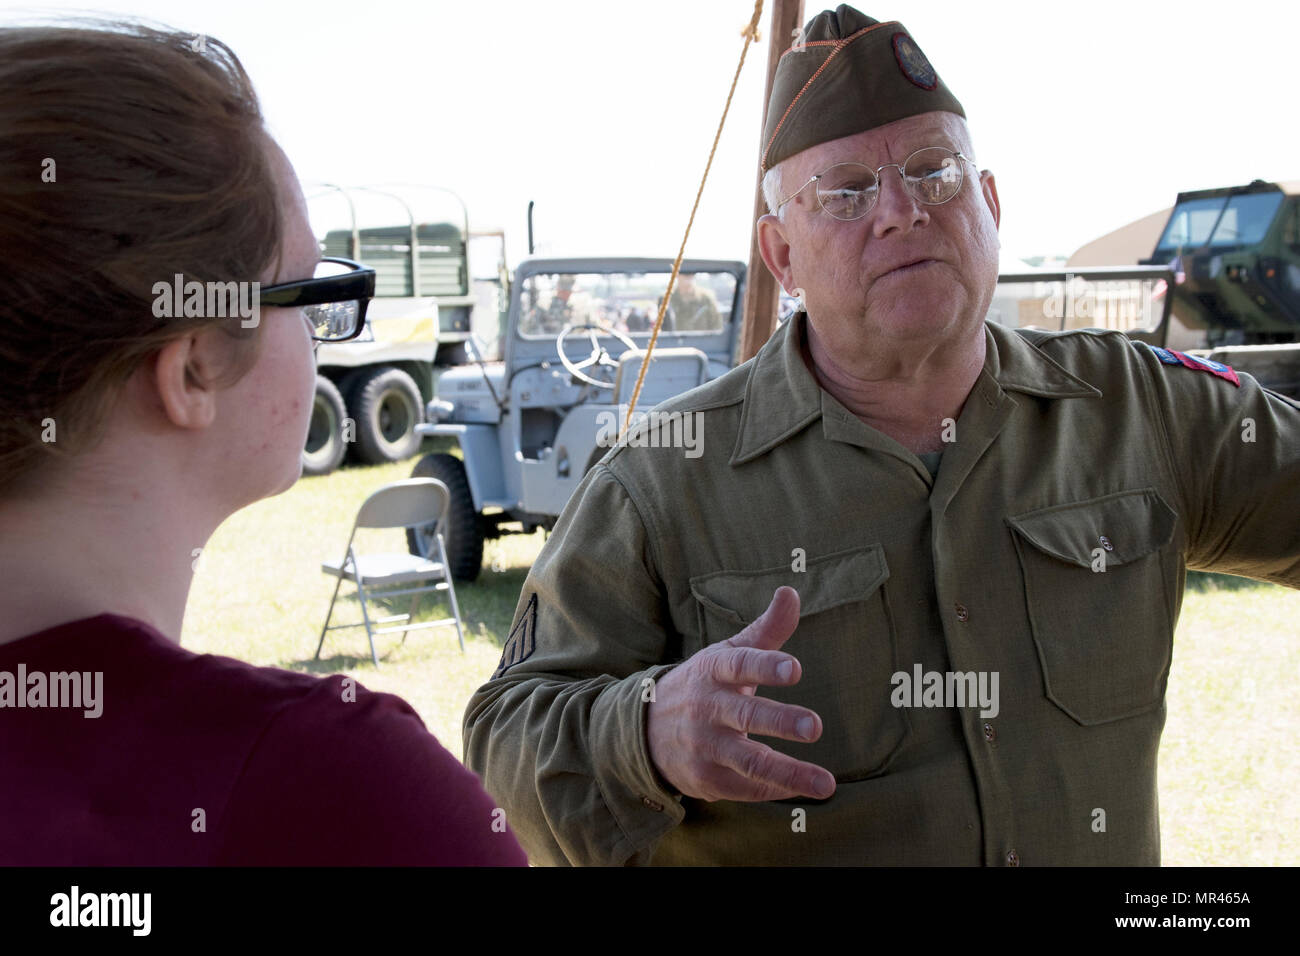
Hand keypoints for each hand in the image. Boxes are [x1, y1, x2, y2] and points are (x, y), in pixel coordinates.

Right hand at [646, 586, 836, 801]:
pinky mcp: (705, 778)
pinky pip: (745, 787)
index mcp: (713, 671)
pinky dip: (774, 789)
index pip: (739, 665)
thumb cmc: (704, 685)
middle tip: (815, 726)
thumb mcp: (727, 653)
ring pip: (748, 761)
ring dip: (788, 772)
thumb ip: (766, 630)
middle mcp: (706, 708)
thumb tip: (791, 592)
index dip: (766, 666)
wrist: (645, 730)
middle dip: (781, 721)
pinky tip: (803, 788)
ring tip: (826, 782)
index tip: (796, 668)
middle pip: (746, 715)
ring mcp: (704, 746)